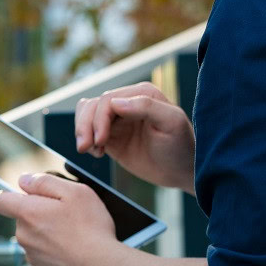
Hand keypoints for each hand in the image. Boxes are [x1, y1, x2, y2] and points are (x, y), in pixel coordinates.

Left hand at [0, 172, 120, 265]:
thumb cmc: (91, 229)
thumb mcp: (74, 192)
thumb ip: (44, 182)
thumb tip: (24, 180)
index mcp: (28, 213)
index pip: (1, 200)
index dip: (12, 193)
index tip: (29, 193)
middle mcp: (25, 236)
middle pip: (22, 217)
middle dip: (39, 212)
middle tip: (66, 212)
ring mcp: (33, 256)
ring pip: (35, 236)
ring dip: (48, 231)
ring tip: (74, 232)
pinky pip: (44, 253)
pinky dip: (56, 249)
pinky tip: (74, 248)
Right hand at [75, 82, 195, 192]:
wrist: (183, 171)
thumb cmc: (182, 146)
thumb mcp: (172, 123)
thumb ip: (147, 107)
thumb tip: (116, 103)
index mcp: (142, 94)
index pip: (108, 99)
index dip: (99, 118)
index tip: (101, 141)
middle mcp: (128, 102)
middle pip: (93, 105)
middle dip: (86, 125)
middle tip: (86, 148)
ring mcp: (118, 118)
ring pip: (87, 113)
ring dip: (82, 130)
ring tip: (90, 150)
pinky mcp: (112, 135)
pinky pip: (89, 129)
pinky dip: (86, 139)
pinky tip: (97, 153)